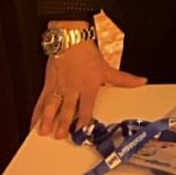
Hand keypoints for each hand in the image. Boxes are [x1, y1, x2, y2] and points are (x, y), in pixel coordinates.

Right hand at [32, 42, 147, 139]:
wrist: (70, 39)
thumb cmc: (87, 54)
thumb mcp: (107, 68)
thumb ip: (123, 79)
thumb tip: (141, 81)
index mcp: (88, 86)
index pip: (86, 105)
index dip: (84, 118)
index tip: (82, 130)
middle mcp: (72, 89)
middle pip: (67, 108)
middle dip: (64, 123)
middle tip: (61, 135)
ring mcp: (59, 87)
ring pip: (52, 105)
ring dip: (48, 119)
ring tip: (44, 131)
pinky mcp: (48, 85)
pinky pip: (41, 101)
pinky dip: (37, 113)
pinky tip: (34, 123)